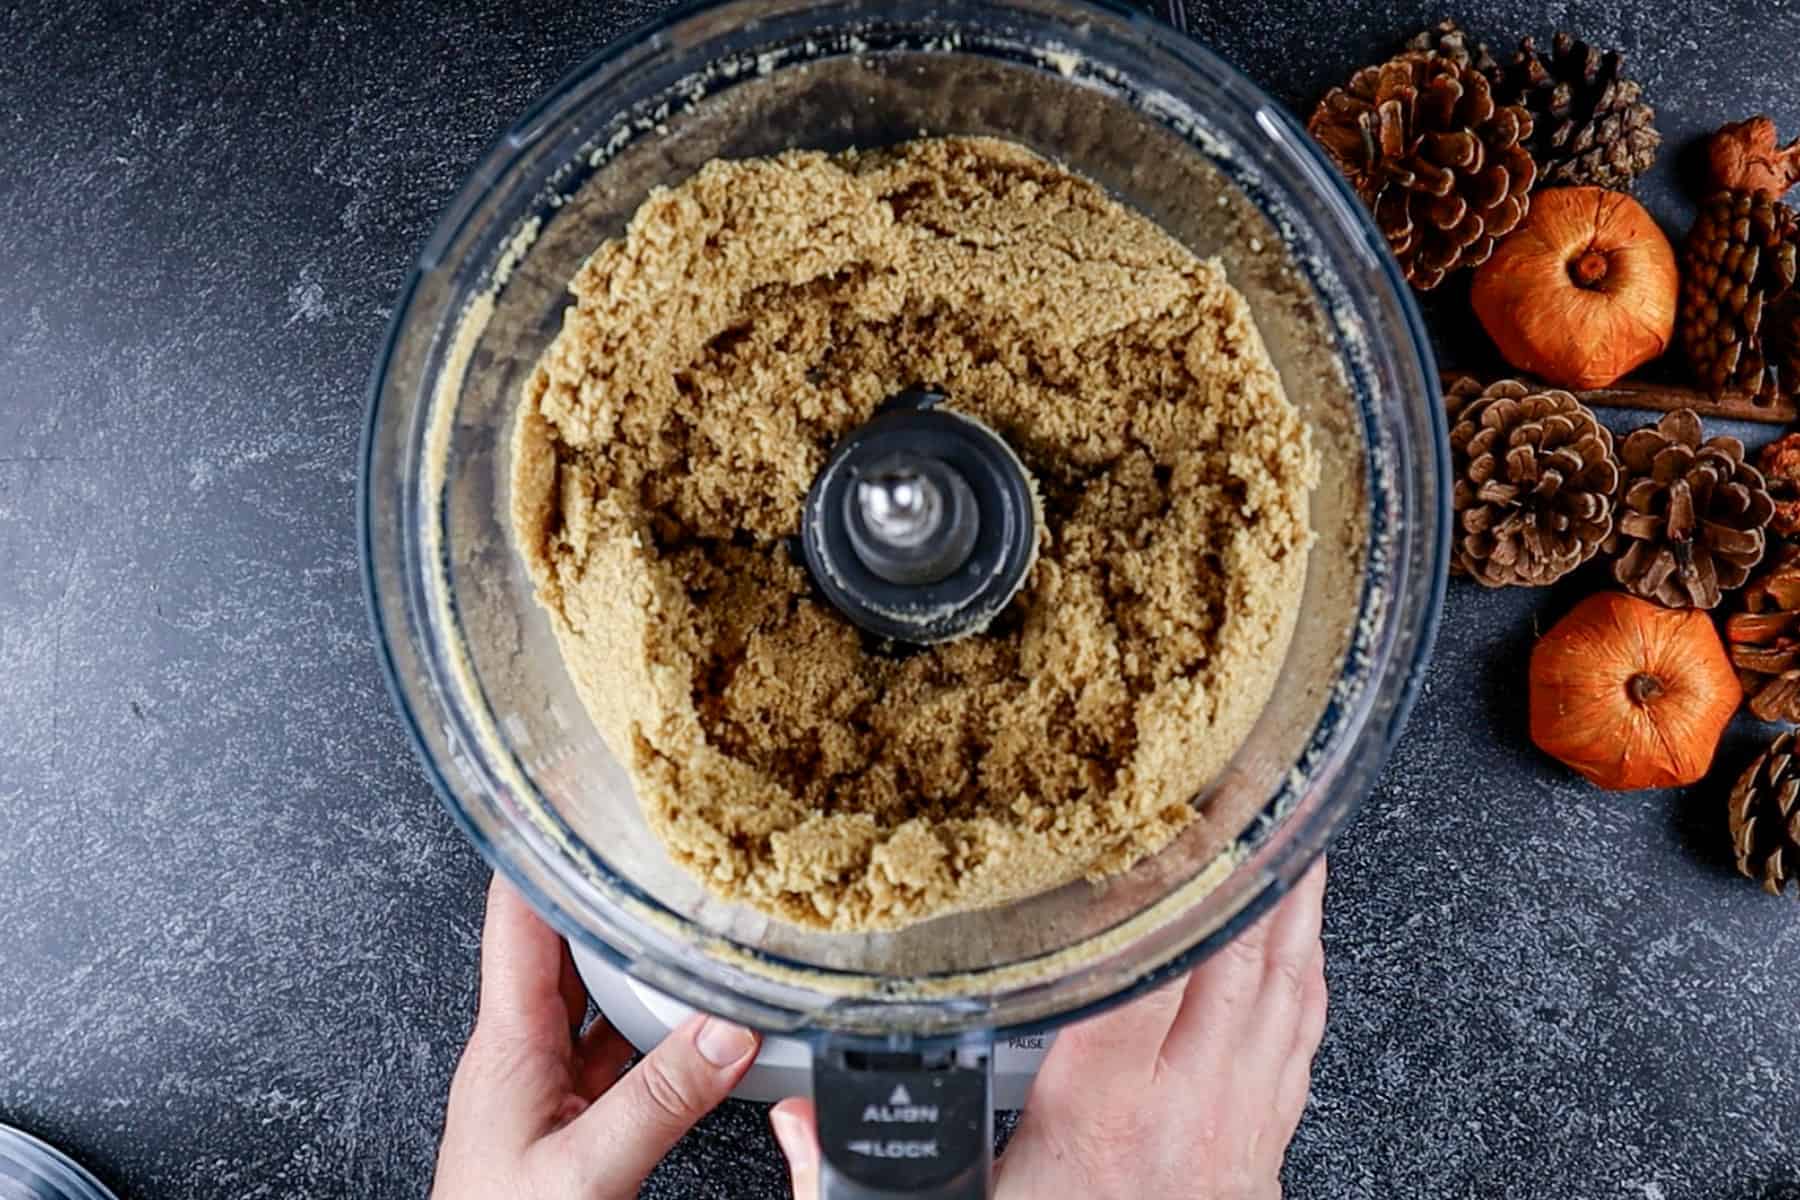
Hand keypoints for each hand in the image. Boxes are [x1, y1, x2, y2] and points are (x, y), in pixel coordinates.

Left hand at [432, 875, 760, 1199]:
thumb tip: (729, 1032)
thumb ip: (661, 1099)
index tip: (583, 808)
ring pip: (584, 989)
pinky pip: (603, 1040)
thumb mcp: (587, 1168)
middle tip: (650, 853)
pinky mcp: (558, 1111)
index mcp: (508, 1039)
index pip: (515, 913)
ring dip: (625, 954)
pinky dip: (640, 1017)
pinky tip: (676, 1022)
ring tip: (675, 922)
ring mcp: (535, 1079)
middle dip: (603, 891)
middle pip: (557, 940)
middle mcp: (515, 1048)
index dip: (546, 850)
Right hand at [770, 860, 1326, 1199]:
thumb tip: (797, 1116)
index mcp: (1104, 1115)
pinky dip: (1305, 974)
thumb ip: (857, 1171)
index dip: (1162, 875)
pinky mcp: (1262, 1161)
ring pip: (1285, 988)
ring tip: (1295, 826)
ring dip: (1292, 903)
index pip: (1142, 960)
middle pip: (1240, 955)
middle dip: (1252, 859)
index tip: (1161, 807)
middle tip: (1256, 778)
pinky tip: (1304, 941)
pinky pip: (1300, 1041)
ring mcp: (1241, 1135)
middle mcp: (1189, 1112)